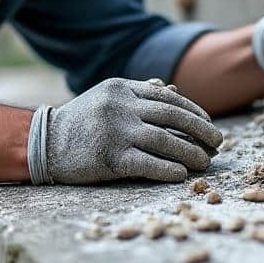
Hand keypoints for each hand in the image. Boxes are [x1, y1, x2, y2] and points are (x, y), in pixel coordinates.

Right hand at [27, 78, 223, 184]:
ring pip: (165, 140)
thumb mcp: (108, 97)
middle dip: (201, 130)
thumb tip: (175, 92)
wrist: (44, 143)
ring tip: (206, 162)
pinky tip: (182, 174)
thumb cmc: (81, 121)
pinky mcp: (110, 157)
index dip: (194, 111)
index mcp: (122, 88)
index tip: (209, 123)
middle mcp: (121, 106)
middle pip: (172, 116)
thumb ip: (140, 93)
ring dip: (191, 152)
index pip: (168, 97)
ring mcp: (116, 131)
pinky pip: (148, 163)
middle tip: (219, 141)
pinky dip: (169, 169)